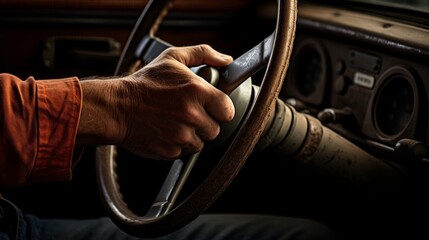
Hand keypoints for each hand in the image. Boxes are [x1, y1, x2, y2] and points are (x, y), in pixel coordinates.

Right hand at [77, 44, 234, 159]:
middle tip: (190, 113)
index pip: (228, 110)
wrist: (117, 107)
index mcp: (196, 91)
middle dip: (206, 122)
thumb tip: (225, 59)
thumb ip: (203, 54)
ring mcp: (180, 135)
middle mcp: (191, 115)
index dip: (221, 109)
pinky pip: (184, 152)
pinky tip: (167, 131)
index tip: (214, 107)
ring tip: (176, 122)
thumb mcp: (172, 58)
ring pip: (201, 143)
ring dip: (192, 135)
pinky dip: (178, 144)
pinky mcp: (170, 151)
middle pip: (215, 129)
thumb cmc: (144, 83)